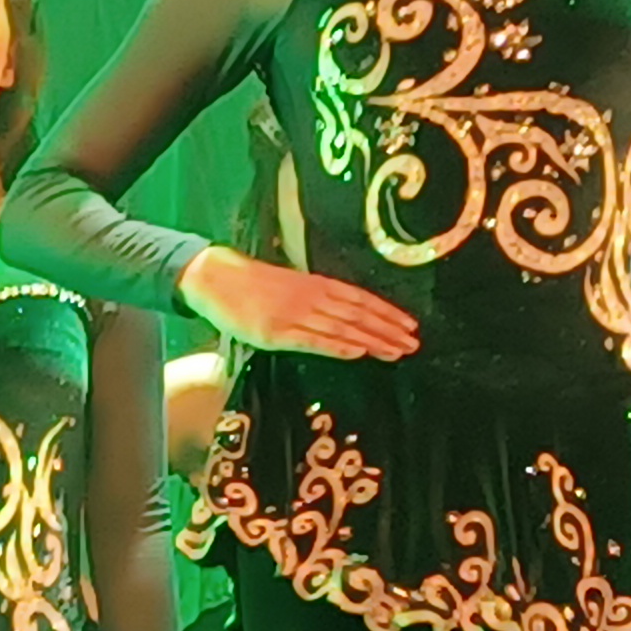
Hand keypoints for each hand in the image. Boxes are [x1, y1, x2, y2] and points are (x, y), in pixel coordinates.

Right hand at [179, 243, 417, 360]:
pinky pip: (313, 340)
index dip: (388, 312)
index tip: (410, 325)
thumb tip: (345, 315)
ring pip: (343, 328)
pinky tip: (357, 352)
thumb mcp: (291, 285)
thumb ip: (316, 298)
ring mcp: (295, 314)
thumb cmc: (252, 284)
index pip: (361, 299)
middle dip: (388, 330)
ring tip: (396, 351)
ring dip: (372, 340)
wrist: (216, 278)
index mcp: (316, 284)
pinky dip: (337, 346)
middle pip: (358, 315)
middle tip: (414, 343)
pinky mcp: (277, 332)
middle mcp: (312, 297)